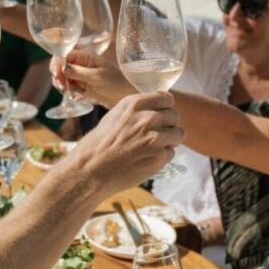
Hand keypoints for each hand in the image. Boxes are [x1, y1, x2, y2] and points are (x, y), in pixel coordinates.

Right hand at [48, 92, 180, 197]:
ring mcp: (156, 137)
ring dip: (169, 141)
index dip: (165, 108)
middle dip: (168, 125)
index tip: (162, 115)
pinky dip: (162, 157)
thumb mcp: (115, 116)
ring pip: (178, 134)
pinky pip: (171, 153)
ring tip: (152, 148)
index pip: (167, 98)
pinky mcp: (159, 156)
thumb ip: (137, 111)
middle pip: (175, 116)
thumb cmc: (98, 144)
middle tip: (156, 135)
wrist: (90, 170)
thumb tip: (156, 111)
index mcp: (135, 104)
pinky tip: (146, 159)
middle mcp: (148, 117)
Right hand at [56, 50, 136, 108]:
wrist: (125, 96)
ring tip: (66, 92)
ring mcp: (80, 75)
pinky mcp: (81, 86)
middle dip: (57, 75)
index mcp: (85, 57)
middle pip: (60, 66)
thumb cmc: (116, 82)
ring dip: (60, 84)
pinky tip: (71, 95)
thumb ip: (79, 72)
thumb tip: (62, 67)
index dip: (57, 64)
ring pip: (62, 77)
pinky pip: (68, 86)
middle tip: (62, 87)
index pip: (64, 55)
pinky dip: (66, 90)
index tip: (58, 75)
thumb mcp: (97, 77)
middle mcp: (80, 64)